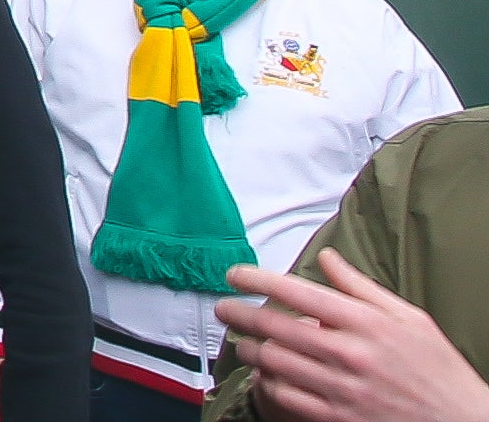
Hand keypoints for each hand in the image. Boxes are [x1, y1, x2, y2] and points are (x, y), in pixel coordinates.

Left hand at [219, 253, 488, 419]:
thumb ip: (361, 287)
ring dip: (249, 350)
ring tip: (242, 343)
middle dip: (239, 314)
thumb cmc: (437, 369)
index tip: (234, 274)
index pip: (298, 293)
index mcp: (367, 324)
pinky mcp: (337, 418)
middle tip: (224, 308)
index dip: (257, 280)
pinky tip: (265, 376)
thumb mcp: (410, 319)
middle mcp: (350, 354)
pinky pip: (286, 397)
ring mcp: (342, 389)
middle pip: (275, 327)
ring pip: (274, 363)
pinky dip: (268, 384)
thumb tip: (328, 256)